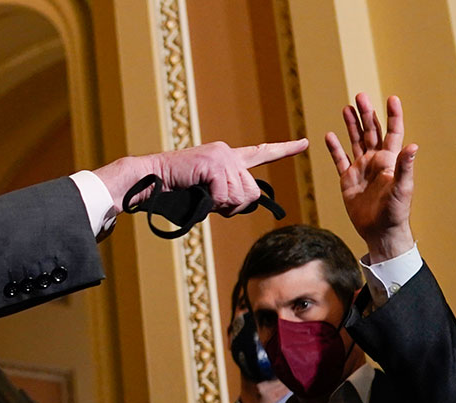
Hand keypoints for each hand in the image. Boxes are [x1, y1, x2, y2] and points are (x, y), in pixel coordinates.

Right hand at [93, 138, 308, 216]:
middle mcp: (228, 153)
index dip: (284, 150)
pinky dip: (211, 203)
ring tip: (203, 196)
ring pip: (240, 196)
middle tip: (212, 203)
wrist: (151, 179)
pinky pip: (224, 195)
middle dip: (235, 206)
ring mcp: (222, 156)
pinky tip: (198, 192)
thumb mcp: (208, 195)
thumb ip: (228, 196)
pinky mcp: (214, 162)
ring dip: (222, 205)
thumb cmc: (175, 192)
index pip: (261, 153)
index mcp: (228, 158)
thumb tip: (243, 203)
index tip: (304, 143)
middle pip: (252, 192)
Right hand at [323, 94, 417, 260]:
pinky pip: (340, 160)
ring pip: (355, 141)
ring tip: (346, 108)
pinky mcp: (348, 181)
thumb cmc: (396, 212)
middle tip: (360, 96)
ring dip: (351, 125)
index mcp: (390, 160)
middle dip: (366, 113)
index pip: (392, 132)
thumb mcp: (403, 188)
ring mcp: (361, 169)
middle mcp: (375, 161)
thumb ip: (405, 166)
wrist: (380, 231)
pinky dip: (334, 148)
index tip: (391, 98)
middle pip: (370, 131)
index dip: (392, 115)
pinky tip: (329, 136)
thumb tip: (413, 145)